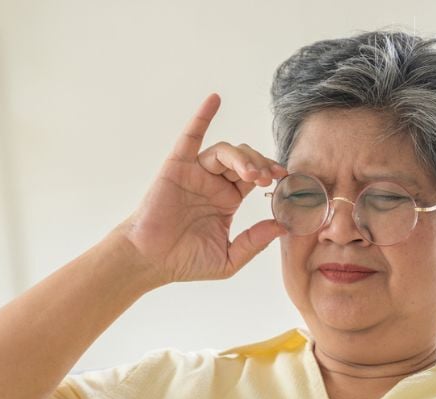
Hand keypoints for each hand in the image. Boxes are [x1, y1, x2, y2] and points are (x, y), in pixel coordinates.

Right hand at [114, 93, 288, 285]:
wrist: (150, 261)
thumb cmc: (184, 261)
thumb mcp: (229, 259)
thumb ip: (254, 242)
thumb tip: (282, 227)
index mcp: (227, 200)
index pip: (255, 176)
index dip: (271, 173)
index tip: (286, 178)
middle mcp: (213, 183)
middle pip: (244, 160)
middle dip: (261, 165)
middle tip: (270, 178)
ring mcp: (196, 173)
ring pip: (225, 151)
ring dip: (243, 158)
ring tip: (253, 174)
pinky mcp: (177, 166)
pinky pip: (191, 136)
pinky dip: (202, 116)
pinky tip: (214, 100)